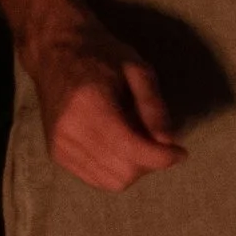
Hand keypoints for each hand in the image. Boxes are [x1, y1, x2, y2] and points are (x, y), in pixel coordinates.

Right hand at [27, 20, 181, 191]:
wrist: (54, 54)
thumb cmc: (99, 54)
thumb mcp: (136, 68)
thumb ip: (153, 105)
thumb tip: (168, 142)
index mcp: (89, 104)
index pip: (131, 148)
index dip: (162, 157)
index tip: (181, 152)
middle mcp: (70, 131)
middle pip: (124, 172)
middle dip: (149, 163)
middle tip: (157, 142)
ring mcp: (60, 146)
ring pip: (111, 182)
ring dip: (134, 169)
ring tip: (137, 142)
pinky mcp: (57, 155)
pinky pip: (96, 180)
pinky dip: (116, 170)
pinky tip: (119, 147)